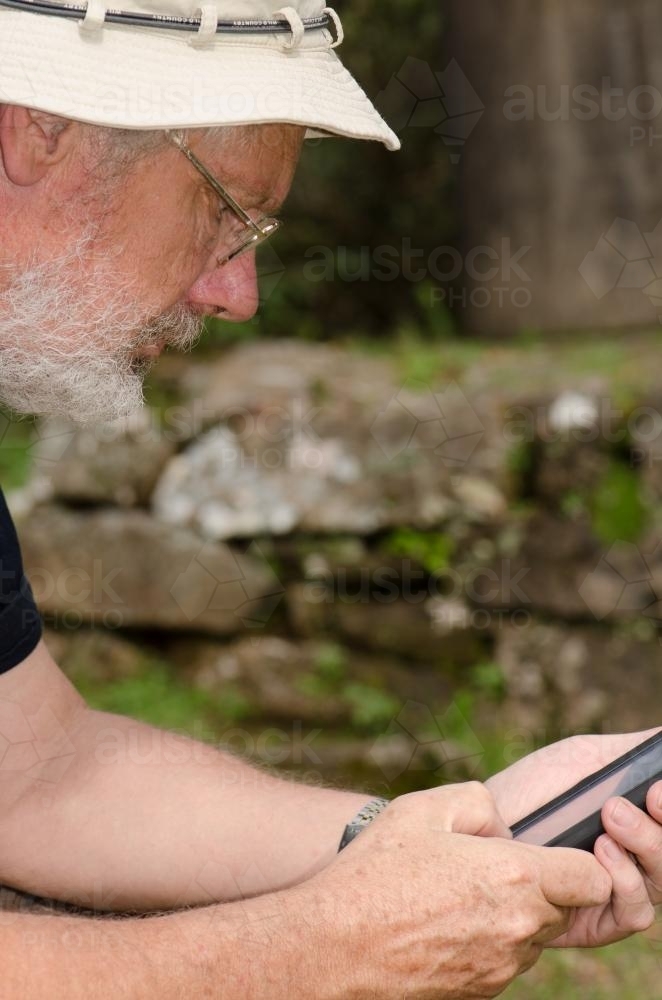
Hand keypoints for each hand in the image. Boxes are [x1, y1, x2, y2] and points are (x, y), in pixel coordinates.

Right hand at [308, 783, 610, 998]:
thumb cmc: (373, 874)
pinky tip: (441, 922)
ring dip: (511, 914)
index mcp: (513, 877)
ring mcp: (500, 967)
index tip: (546, 853)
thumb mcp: (420, 809)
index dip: (577, 862)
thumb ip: (477, 801)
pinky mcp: (481, 991)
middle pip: (563, 908)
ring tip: (453, 894)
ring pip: (532, 936)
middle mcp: (517, 929)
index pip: (592, 879)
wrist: (332, 949)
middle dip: (538, 885)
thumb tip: (502, 828)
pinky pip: (503, 960)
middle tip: (483, 867)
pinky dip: (486, 940)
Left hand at [486, 730, 661, 947]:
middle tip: (645, 796)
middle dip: (661, 827)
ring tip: (612, 814)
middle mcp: (638, 861)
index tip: (657, 787)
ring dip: (648, 845)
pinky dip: (626, 882)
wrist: (488, 820)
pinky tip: (602, 851)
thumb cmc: (537, 788)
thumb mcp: (586, 758)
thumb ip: (631, 754)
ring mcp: (619, 892)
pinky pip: (633, 914)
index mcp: (642, 825)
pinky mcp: (595, 921)